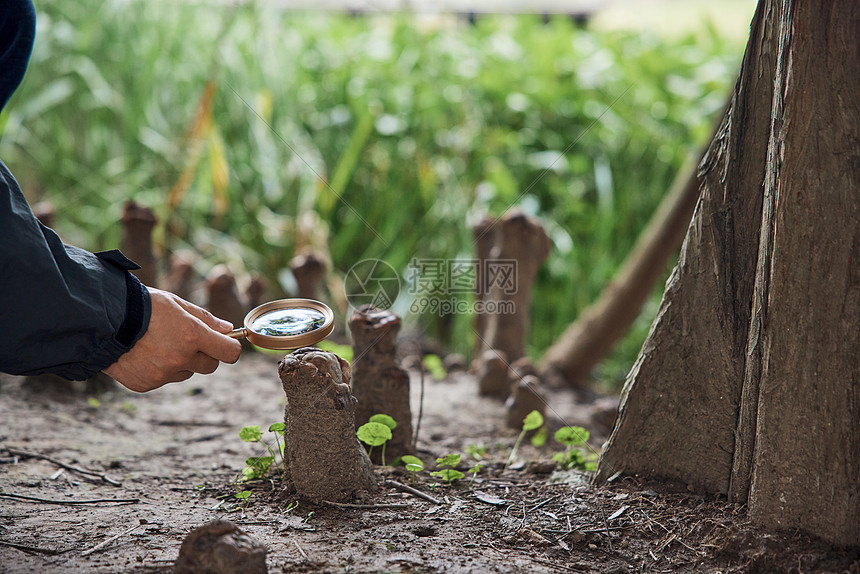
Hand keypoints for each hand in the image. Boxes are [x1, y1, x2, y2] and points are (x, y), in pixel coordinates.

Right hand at [103, 288, 241, 391]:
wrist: (100, 320)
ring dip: (181, 362)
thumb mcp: (176, 304)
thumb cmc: (141, 306)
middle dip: (205, 354)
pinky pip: (164, 379)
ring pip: (186, 372)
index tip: (226, 342)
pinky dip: (159, 369)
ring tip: (158, 343)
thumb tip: (227, 329)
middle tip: (188, 340)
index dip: (230, 347)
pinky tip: (144, 353)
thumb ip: (205, 318)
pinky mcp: (146, 385)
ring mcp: (162, 375)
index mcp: (192, 336)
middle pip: (211, 366)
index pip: (230, 353)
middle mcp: (180, 359)